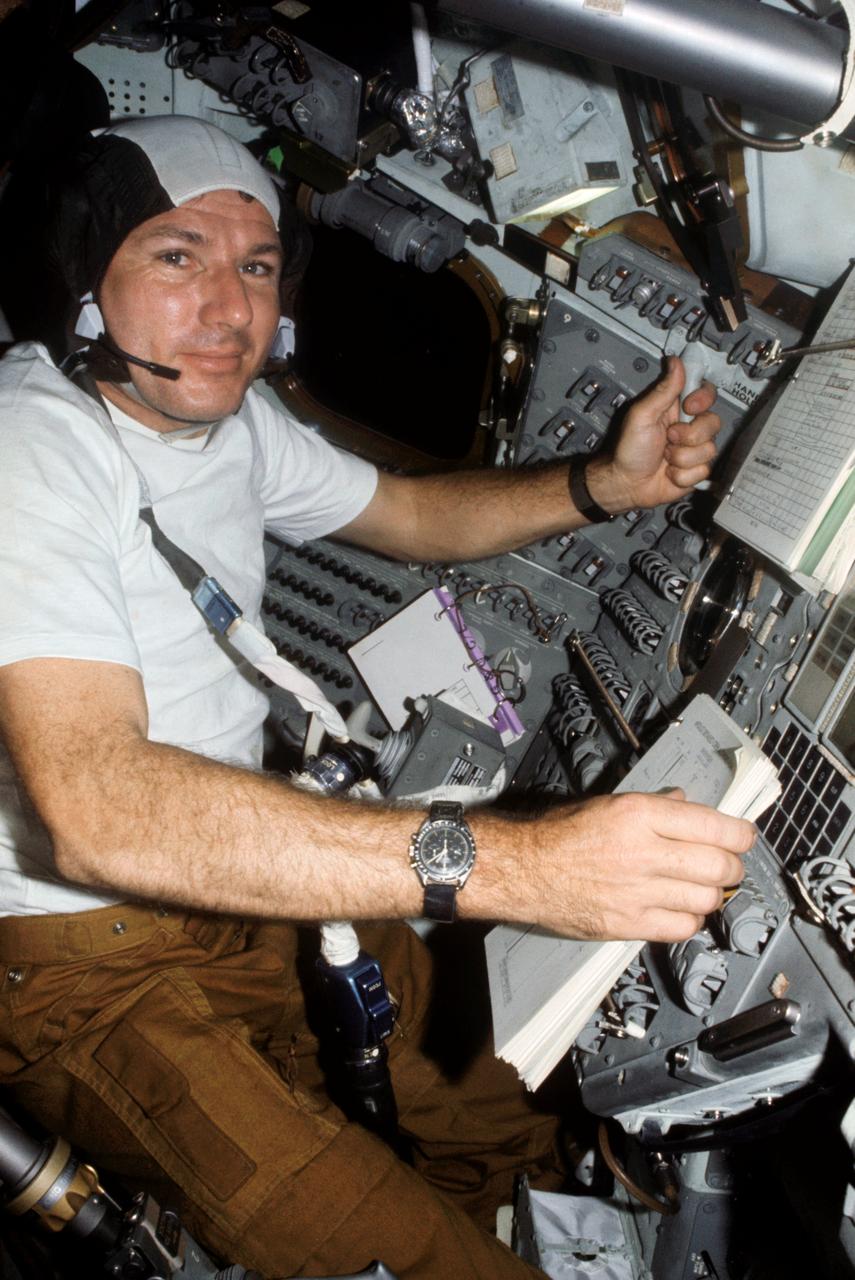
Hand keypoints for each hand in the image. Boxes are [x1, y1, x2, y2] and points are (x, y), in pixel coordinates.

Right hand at [521, 790, 753, 941]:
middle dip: (733, 866)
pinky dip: (691, 919)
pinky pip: (682, 927)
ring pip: (706, 899)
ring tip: (703, 887)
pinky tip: (681, 909)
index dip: (740, 835)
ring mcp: (638, 892)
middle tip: (728, 865)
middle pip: (718, 865)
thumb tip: (686, 805)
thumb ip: (653, 806)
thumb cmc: (559, 835)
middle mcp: (643, 852)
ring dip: (713, 893)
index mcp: (639, 815)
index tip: (744, 837)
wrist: (524, 870)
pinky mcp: (629, 923)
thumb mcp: (608, 804)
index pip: (713, 826)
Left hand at [587, 356, 720, 513]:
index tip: (688, 406)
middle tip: (668, 439)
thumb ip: (663, 390)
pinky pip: (703, 470)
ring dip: (681, 458)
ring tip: (665, 458)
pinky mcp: (695, 470)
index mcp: (676, 409)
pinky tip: (669, 472)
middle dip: (688, 435)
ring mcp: (693, 449)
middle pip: (713, 423)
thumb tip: (675, 362)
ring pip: (709, 449)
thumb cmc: (628, 449)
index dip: (702, 399)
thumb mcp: (642, 415)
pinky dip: (682, 474)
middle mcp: (689, 427)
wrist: (627, 484)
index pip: (706, 393)